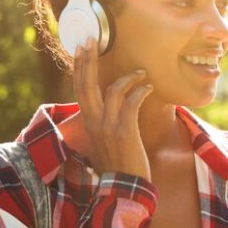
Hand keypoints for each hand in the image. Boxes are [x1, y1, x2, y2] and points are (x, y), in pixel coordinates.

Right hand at [73, 37, 153, 180]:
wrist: (125, 187)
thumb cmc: (119, 163)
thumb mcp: (105, 139)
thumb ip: (104, 120)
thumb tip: (112, 100)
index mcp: (88, 122)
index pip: (79, 88)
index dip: (80, 67)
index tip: (82, 48)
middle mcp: (94, 122)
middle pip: (87, 84)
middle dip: (89, 60)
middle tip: (93, 41)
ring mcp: (108, 126)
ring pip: (112, 90)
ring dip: (128, 77)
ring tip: (141, 73)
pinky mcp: (124, 131)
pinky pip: (131, 102)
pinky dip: (140, 91)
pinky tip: (148, 88)